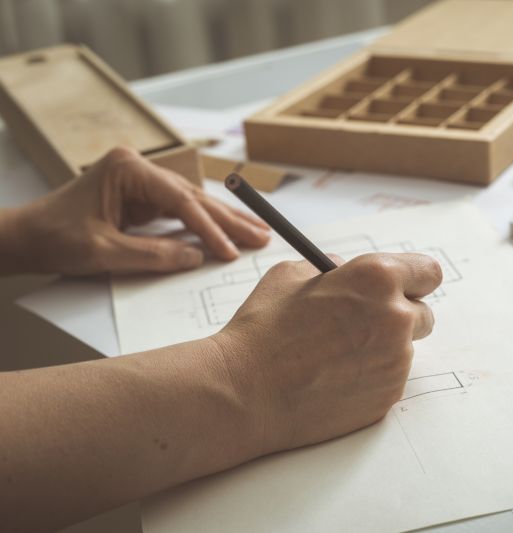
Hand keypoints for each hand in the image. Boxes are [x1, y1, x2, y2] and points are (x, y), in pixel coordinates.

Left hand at [7, 146, 269, 274]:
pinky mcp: (141, 197)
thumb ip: (154, 255)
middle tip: (263, 235)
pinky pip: (180, 212)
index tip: (231, 251)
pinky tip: (227, 233)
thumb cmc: (55, 238)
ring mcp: (141, 182)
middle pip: (194, 196)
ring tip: (255, 233)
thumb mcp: (105, 252)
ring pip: (192, 202)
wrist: (25, 237)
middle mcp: (138, 169)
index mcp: (128, 169)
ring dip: (223, 221)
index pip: (181, 200)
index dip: (210, 228)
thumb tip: (197, 258)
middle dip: (230, 219)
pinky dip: (204, 225)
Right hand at [213, 252, 442, 454]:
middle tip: (364, 324)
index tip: (401, 288)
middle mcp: (397, 317)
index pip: (429, 272)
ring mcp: (397, 361)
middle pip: (423, 314)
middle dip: (399, 317)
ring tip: (336, 356)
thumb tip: (346, 271)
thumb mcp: (291, 273)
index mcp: (377, 278)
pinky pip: (390, 379)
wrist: (247, 390)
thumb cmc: (264, 328)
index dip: (413, 280)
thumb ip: (332, 267)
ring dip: (382, 349)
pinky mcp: (389, 395)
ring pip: (404, 350)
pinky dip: (371, 377)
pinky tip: (334, 378)